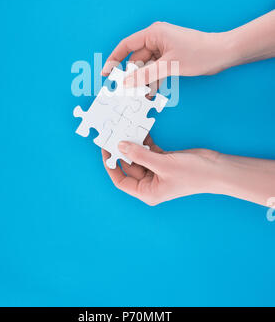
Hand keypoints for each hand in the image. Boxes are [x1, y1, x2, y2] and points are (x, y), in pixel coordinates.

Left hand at [101, 136, 219, 205]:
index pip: (121, 180)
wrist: (217, 169)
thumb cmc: (193, 174)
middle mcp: (150, 183)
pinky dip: (144, 141)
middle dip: (122, 151)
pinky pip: (149, 150)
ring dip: (133, 144)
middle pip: (129, 166)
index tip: (105, 150)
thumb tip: (120, 145)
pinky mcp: (165, 160)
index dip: (111, 166)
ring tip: (124, 129)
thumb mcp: (163, 164)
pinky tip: (139, 129)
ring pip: (139, 156)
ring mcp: (158, 171)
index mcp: (147, 192)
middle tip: (113, 135)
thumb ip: (140, 155)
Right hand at [102, 22, 231, 85]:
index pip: (126, 45)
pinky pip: (156, 69)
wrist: (223, 53)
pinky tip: (151, 94)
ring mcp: (164, 48)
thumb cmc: (199, 53)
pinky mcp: (171, 57)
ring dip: (143, 81)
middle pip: (136, 59)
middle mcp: (156, 39)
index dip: (114, 59)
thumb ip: (145, 75)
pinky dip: (154, 80)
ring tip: (139, 96)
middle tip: (124, 92)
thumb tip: (125, 83)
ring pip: (146, 67)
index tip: (106, 74)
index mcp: (153, 33)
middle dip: (131, 76)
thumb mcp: (169, 66)